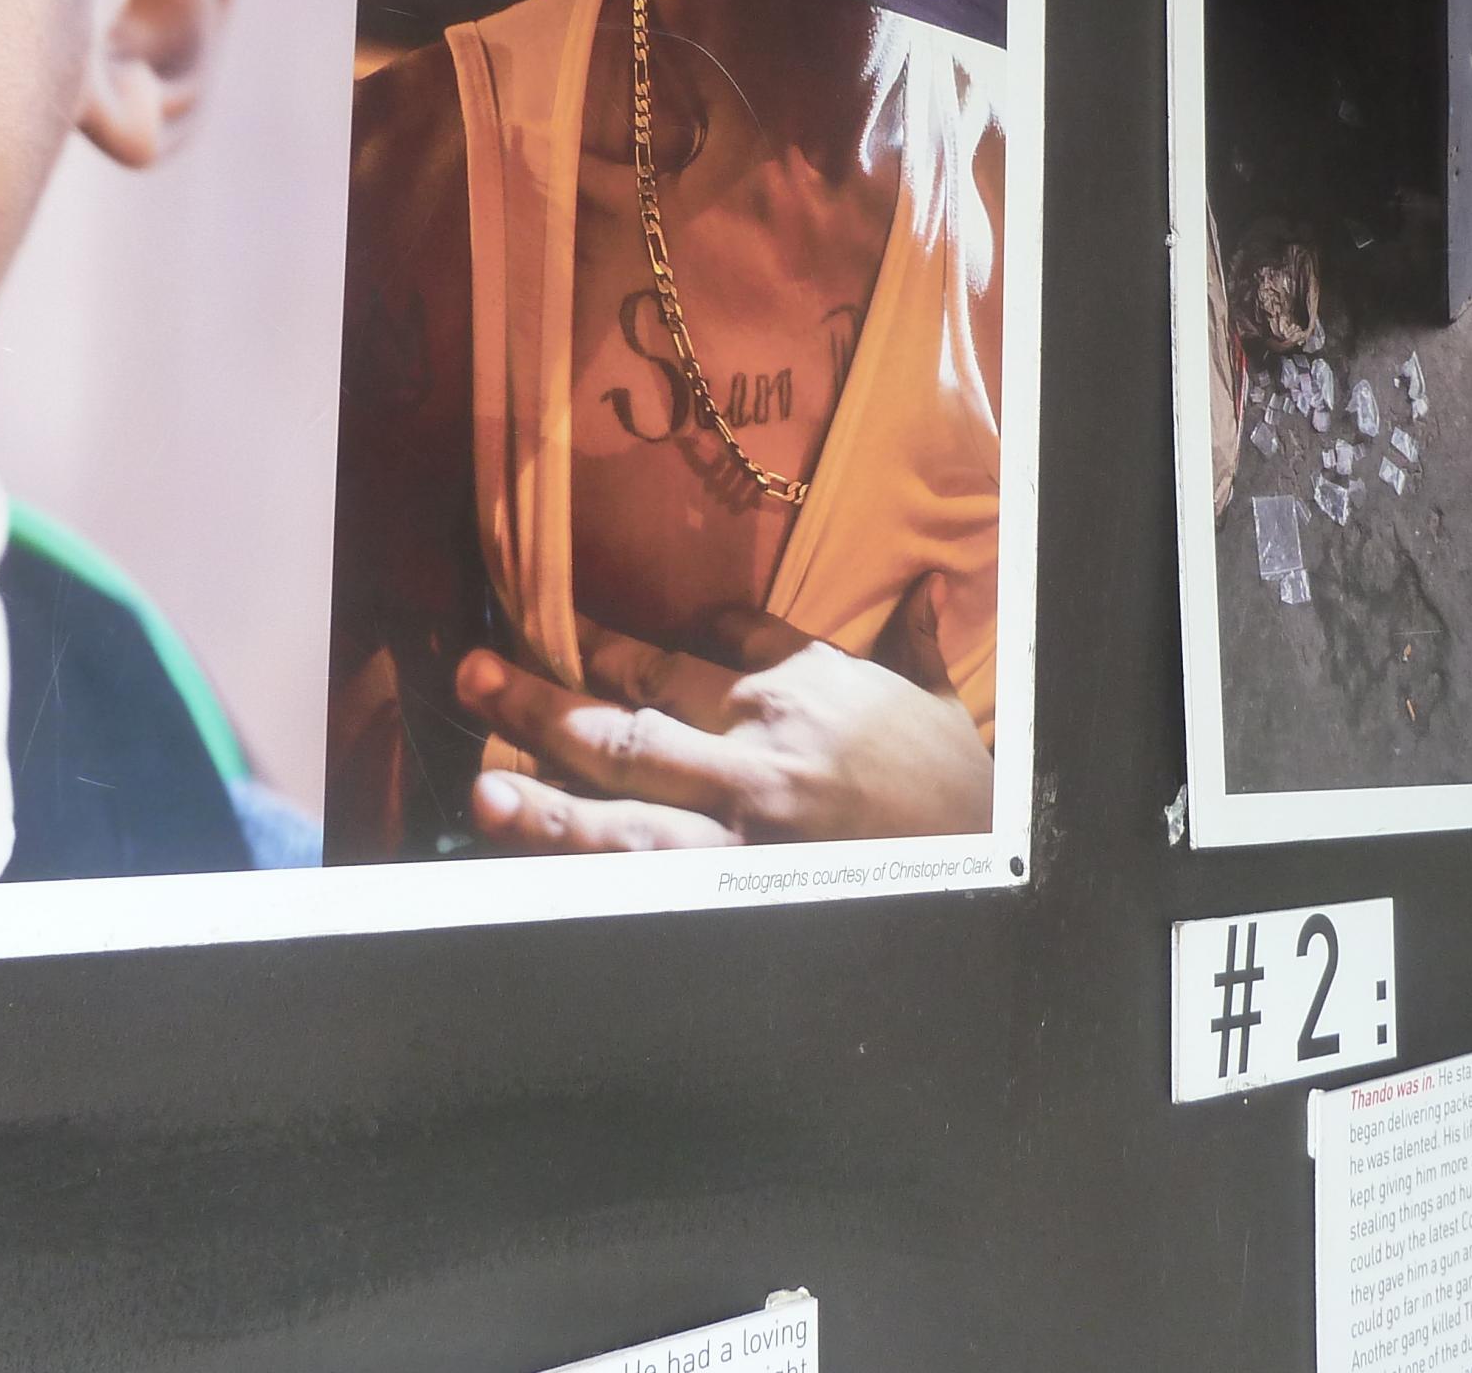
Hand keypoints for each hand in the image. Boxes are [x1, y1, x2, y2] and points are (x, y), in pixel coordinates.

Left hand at [456, 577, 990, 853]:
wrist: (997, 861)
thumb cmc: (957, 787)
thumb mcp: (929, 700)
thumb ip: (908, 645)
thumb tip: (925, 589)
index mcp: (800, 686)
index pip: (703, 644)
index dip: (628, 637)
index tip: (579, 632)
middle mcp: (759, 746)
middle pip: (632, 713)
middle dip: (546, 696)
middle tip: (474, 674)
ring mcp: (742, 821)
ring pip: (623, 806)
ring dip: (545, 798)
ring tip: (482, 791)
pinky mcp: (740, 883)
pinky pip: (646, 876)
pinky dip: (587, 872)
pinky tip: (538, 872)